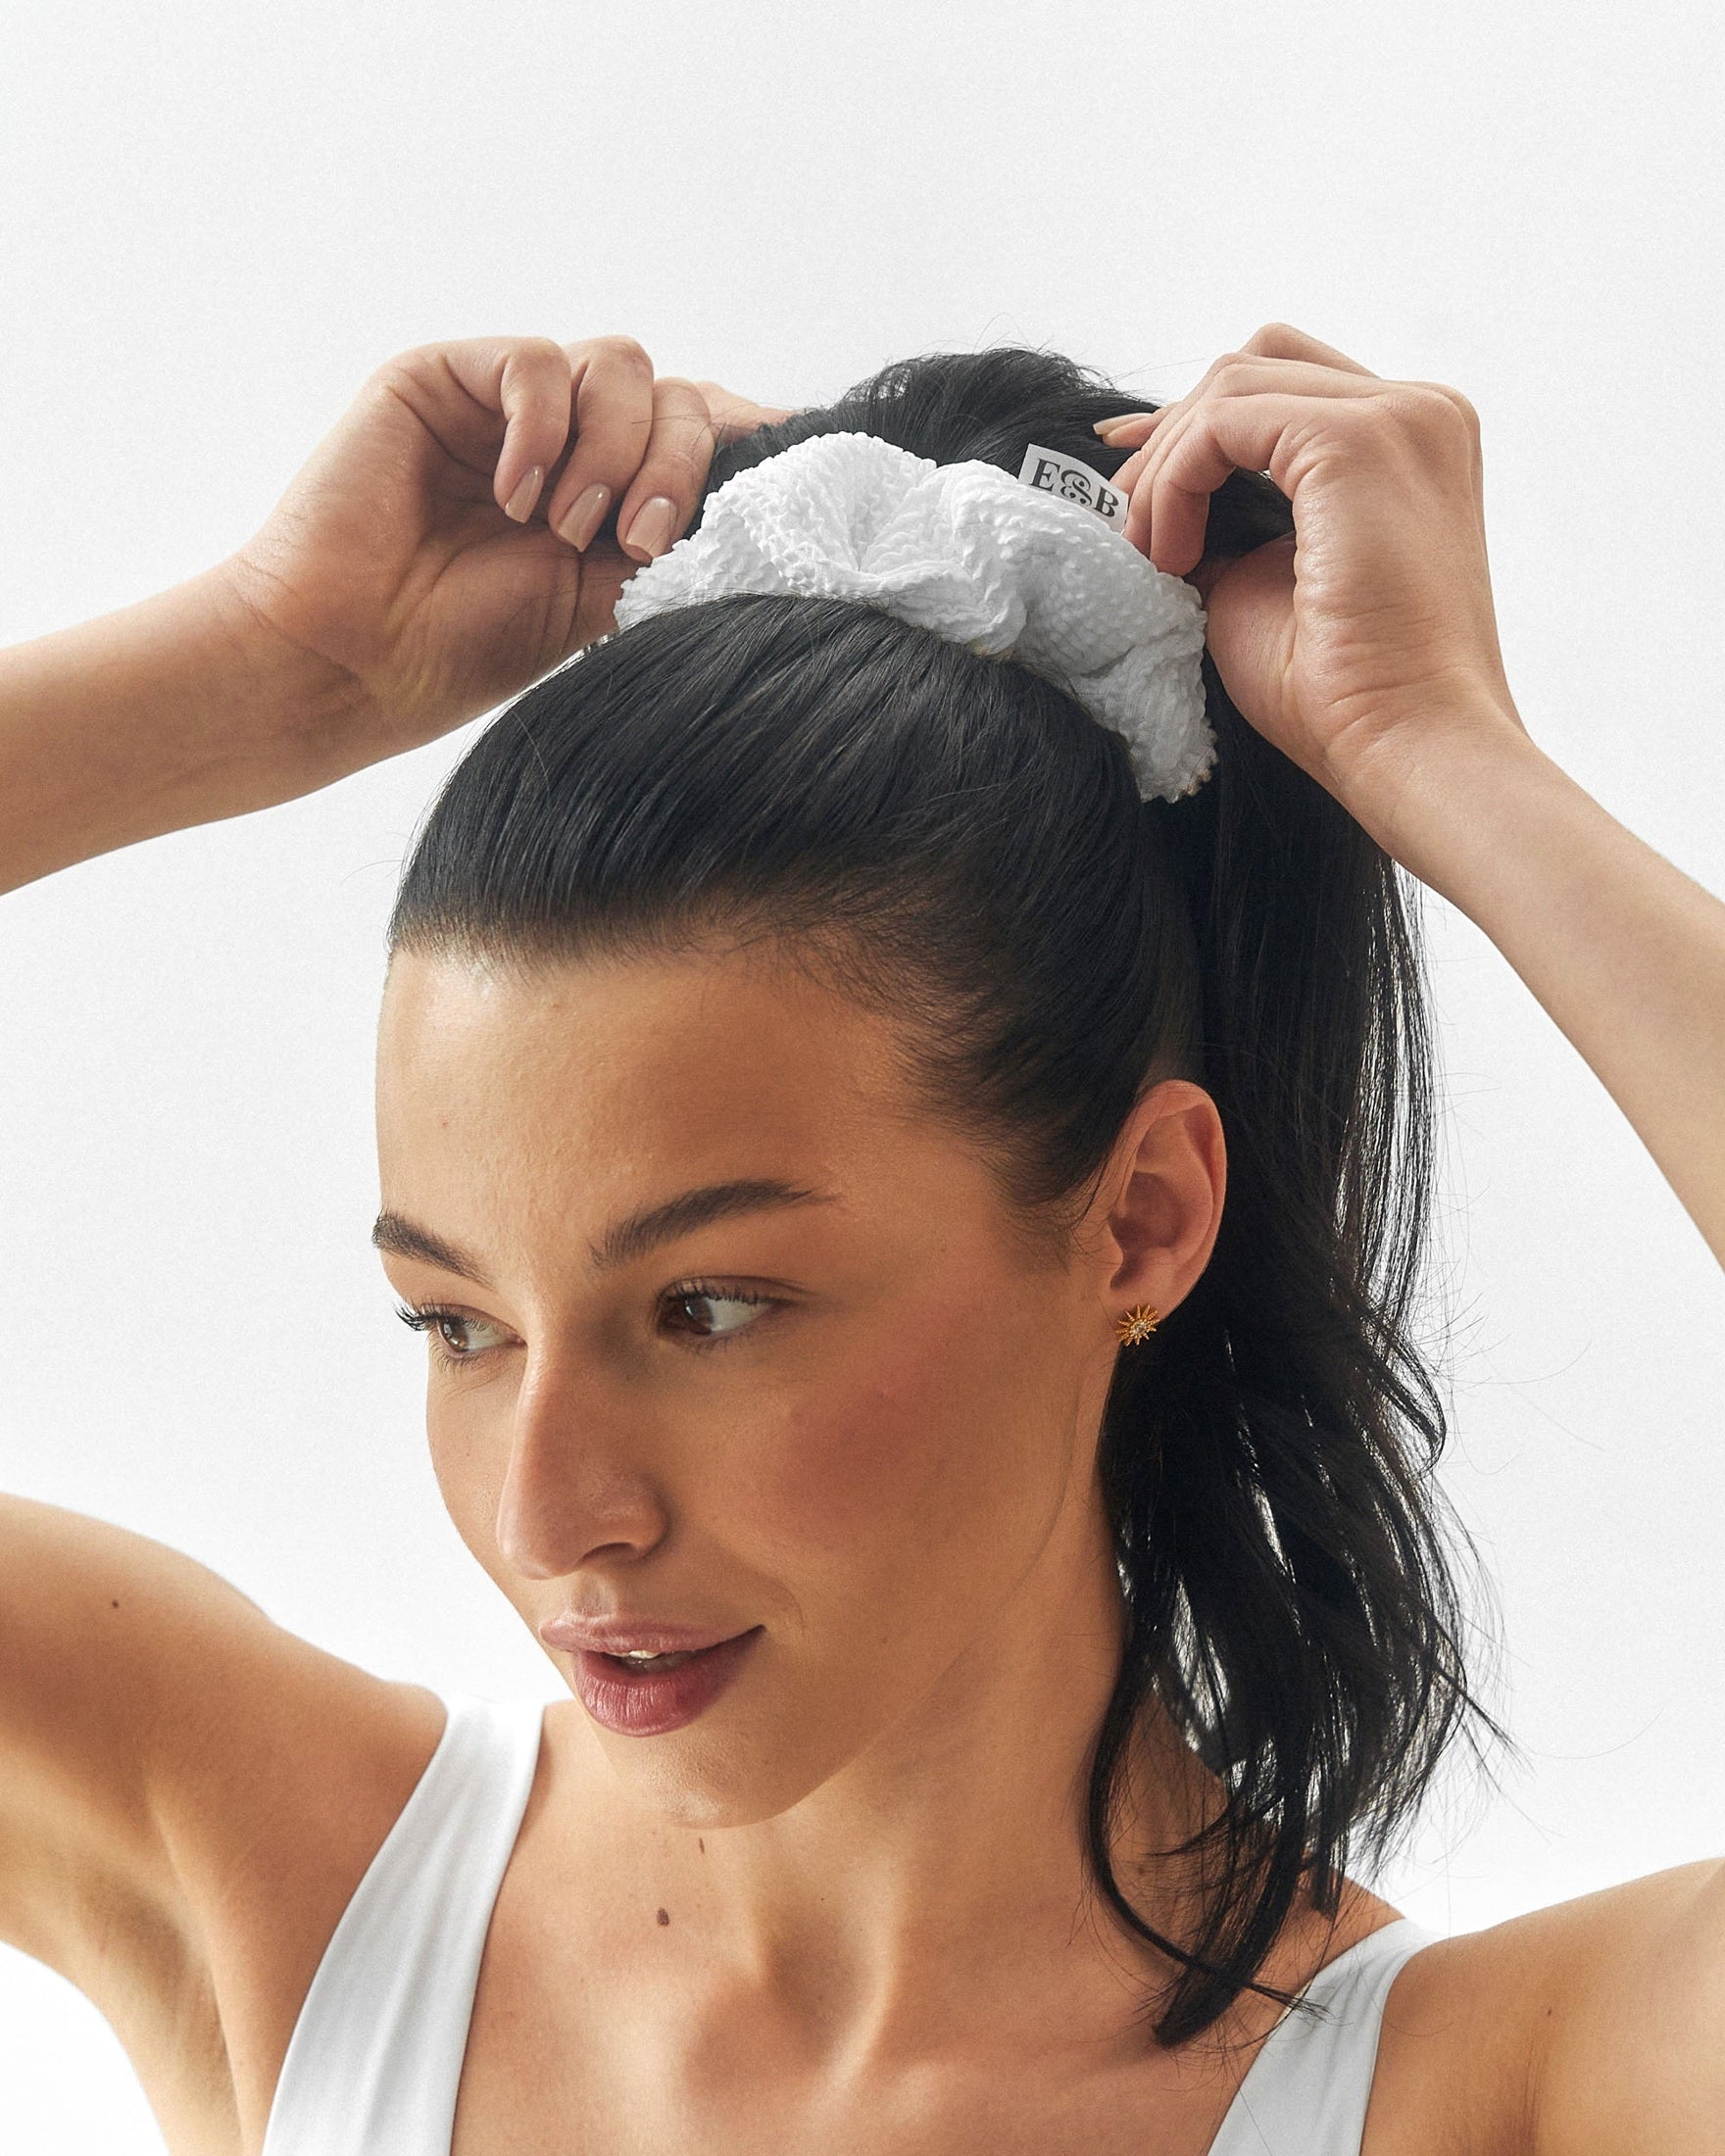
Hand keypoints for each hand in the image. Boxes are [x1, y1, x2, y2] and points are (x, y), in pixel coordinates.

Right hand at [223, 335, 789, 779]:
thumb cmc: (465, 648)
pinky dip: (545, 427)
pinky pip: (541, 362)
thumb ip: (673, 548)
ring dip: (613, 450)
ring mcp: (510, 407)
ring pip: (621, 366)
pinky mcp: (446, 376)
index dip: (752, 436)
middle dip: (679, 463)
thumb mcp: (602, 604)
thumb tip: (770, 515)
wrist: (355, 659)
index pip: (704, 432)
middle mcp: (570, 442)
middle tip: (641, 536)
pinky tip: (517, 495)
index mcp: (613, 495)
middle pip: (676, 394)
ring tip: (564, 528)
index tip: (802, 454)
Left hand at [1098, 324, 1524, 811]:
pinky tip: (1172, 555)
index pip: (1286, 388)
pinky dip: (1177, 479)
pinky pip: (1224, 420)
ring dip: (1167, 467)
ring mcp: (1399, 418)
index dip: (1196, 423)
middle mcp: (1421, 413)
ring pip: (1233, 384)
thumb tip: (1152, 497)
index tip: (1128, 479)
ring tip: (1153, 557)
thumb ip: (1227, 520)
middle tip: (1128, 525)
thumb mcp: (1265, 581)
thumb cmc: (1346, 693)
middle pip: (1257, 364)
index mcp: (1413, 445)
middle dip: (1174, 435)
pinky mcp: (1358, 440)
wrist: (1409, 746)